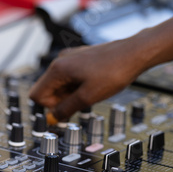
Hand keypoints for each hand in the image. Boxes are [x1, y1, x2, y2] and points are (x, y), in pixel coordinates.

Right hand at [29, 40, 144, 120]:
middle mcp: (61, 61)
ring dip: (70, 94)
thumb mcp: (87, 97)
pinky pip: (69, 78)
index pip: (37, 95)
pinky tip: (93, 86)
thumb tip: (52, 118)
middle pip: (47, 90)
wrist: (136, 53)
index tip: (65, 111)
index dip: (49, 107)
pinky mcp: (80, 59)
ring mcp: (70, 59)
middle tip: (81, 102)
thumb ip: (65, 109)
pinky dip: (77, 87)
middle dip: (60, 101)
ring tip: (90, 93)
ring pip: (59, 85)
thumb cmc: (115, 70)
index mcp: (58, 69)